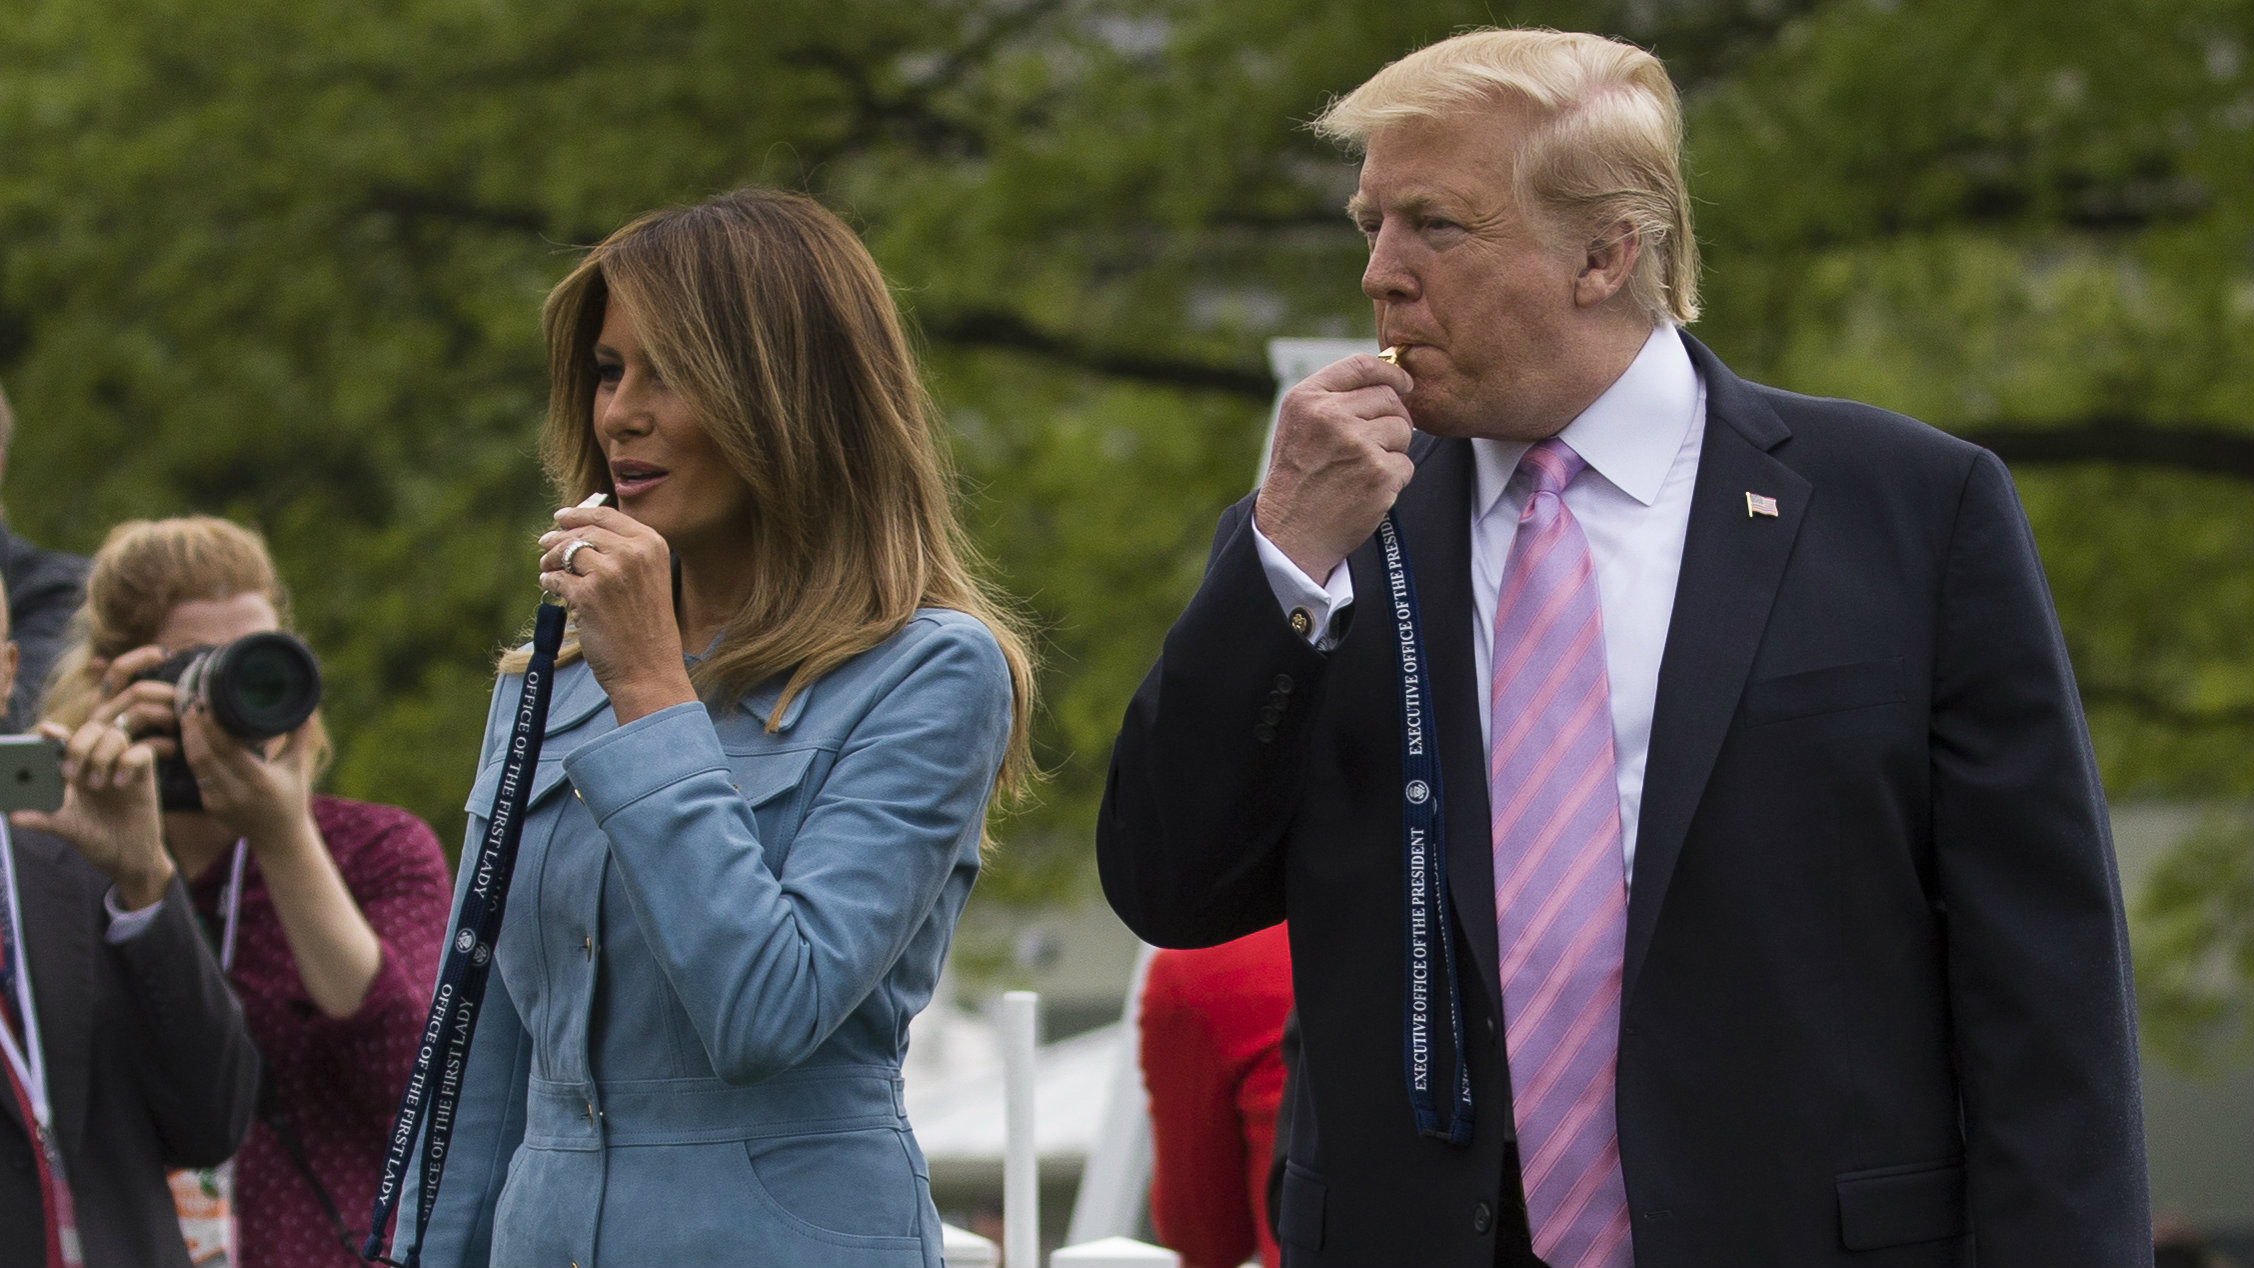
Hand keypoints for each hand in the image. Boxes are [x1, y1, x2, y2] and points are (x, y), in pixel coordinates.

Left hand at [10, 719, 174, 907]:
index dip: (56, 732)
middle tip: (70, 773)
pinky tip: (120, 783)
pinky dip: (129, 762)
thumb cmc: (94, 838)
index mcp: (75, 771)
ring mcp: (121, 767)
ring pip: (116, 735)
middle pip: (92, 730)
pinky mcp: (143, 775)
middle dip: (79, 745)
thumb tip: (13, 817)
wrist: (126, 857)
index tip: (46, 733)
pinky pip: (142, 752)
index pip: (65, 740)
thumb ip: (41, 819)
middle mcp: (97, 763)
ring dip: (102, 755)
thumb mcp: (64, 828)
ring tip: (97, 785)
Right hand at [86, 644, 185, 759]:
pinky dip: (166, 746)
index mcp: (103, 705)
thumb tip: (168, 668)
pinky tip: (173, 751)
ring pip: (141, 712)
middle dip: (168, 695)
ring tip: (178, 729)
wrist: (115, 804)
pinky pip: (147, 745)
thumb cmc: (129, 761)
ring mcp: (105, 739)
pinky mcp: (116, 763)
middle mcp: (99, 718)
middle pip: (139, 691)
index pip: (118, 670)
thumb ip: (146, 704)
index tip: (167, 654)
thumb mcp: (136, 730)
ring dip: (168, 717)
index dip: (141, 658)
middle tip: (184, 707)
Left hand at [178, 699, 316, 850]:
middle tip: (191, 706)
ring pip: (196, 766)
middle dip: (195, 729)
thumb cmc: (292, 800)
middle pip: (205, 755)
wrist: (280, 839)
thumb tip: (308, 711)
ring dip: (189, 741)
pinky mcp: (212, 807)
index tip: (207, 707)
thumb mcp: (297, 769)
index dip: (213, 727)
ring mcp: (221, 802)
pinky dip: (195, 757)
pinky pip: (199, 777)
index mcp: (260, 781)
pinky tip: (195, 741)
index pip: (227, 749)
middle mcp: (237, 792)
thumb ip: (298, 739)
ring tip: (188, 719)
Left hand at [537, 504, 696, 720]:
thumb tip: (582, 532)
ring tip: (546, 567)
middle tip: (545, 543)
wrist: (649, 670)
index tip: (562, 517)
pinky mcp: (586, 594)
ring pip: (566, 551)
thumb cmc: (648, 630)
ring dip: (550, 558)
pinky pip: (556, 579)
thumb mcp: (649, 580)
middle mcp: (632, 553)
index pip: (607, 516)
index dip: (579, 514)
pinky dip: (549, 581)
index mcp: (651, 544)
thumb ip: (625, 553)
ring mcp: (608, 572)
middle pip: (583, 531)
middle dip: (559, 537)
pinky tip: (550, 585)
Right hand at [1254, 354, 1416, 580]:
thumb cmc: (1298, 478)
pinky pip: (1406, 463)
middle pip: (1389, 398)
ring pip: (1403, 429)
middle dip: (1391, 418)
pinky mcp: (1379, 473)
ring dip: (1393, 449)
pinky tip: (1367, 488)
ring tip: (1364, 468)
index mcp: (1307, 399)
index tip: (1403, 382)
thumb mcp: (1299, 425)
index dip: (1390, 371)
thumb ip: (1334, 397)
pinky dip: (1394, 479)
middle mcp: (1331, 416)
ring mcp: (1357, 444)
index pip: (1361, 365)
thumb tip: (1388, 380)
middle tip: (1375, 443)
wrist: (1291, 533)